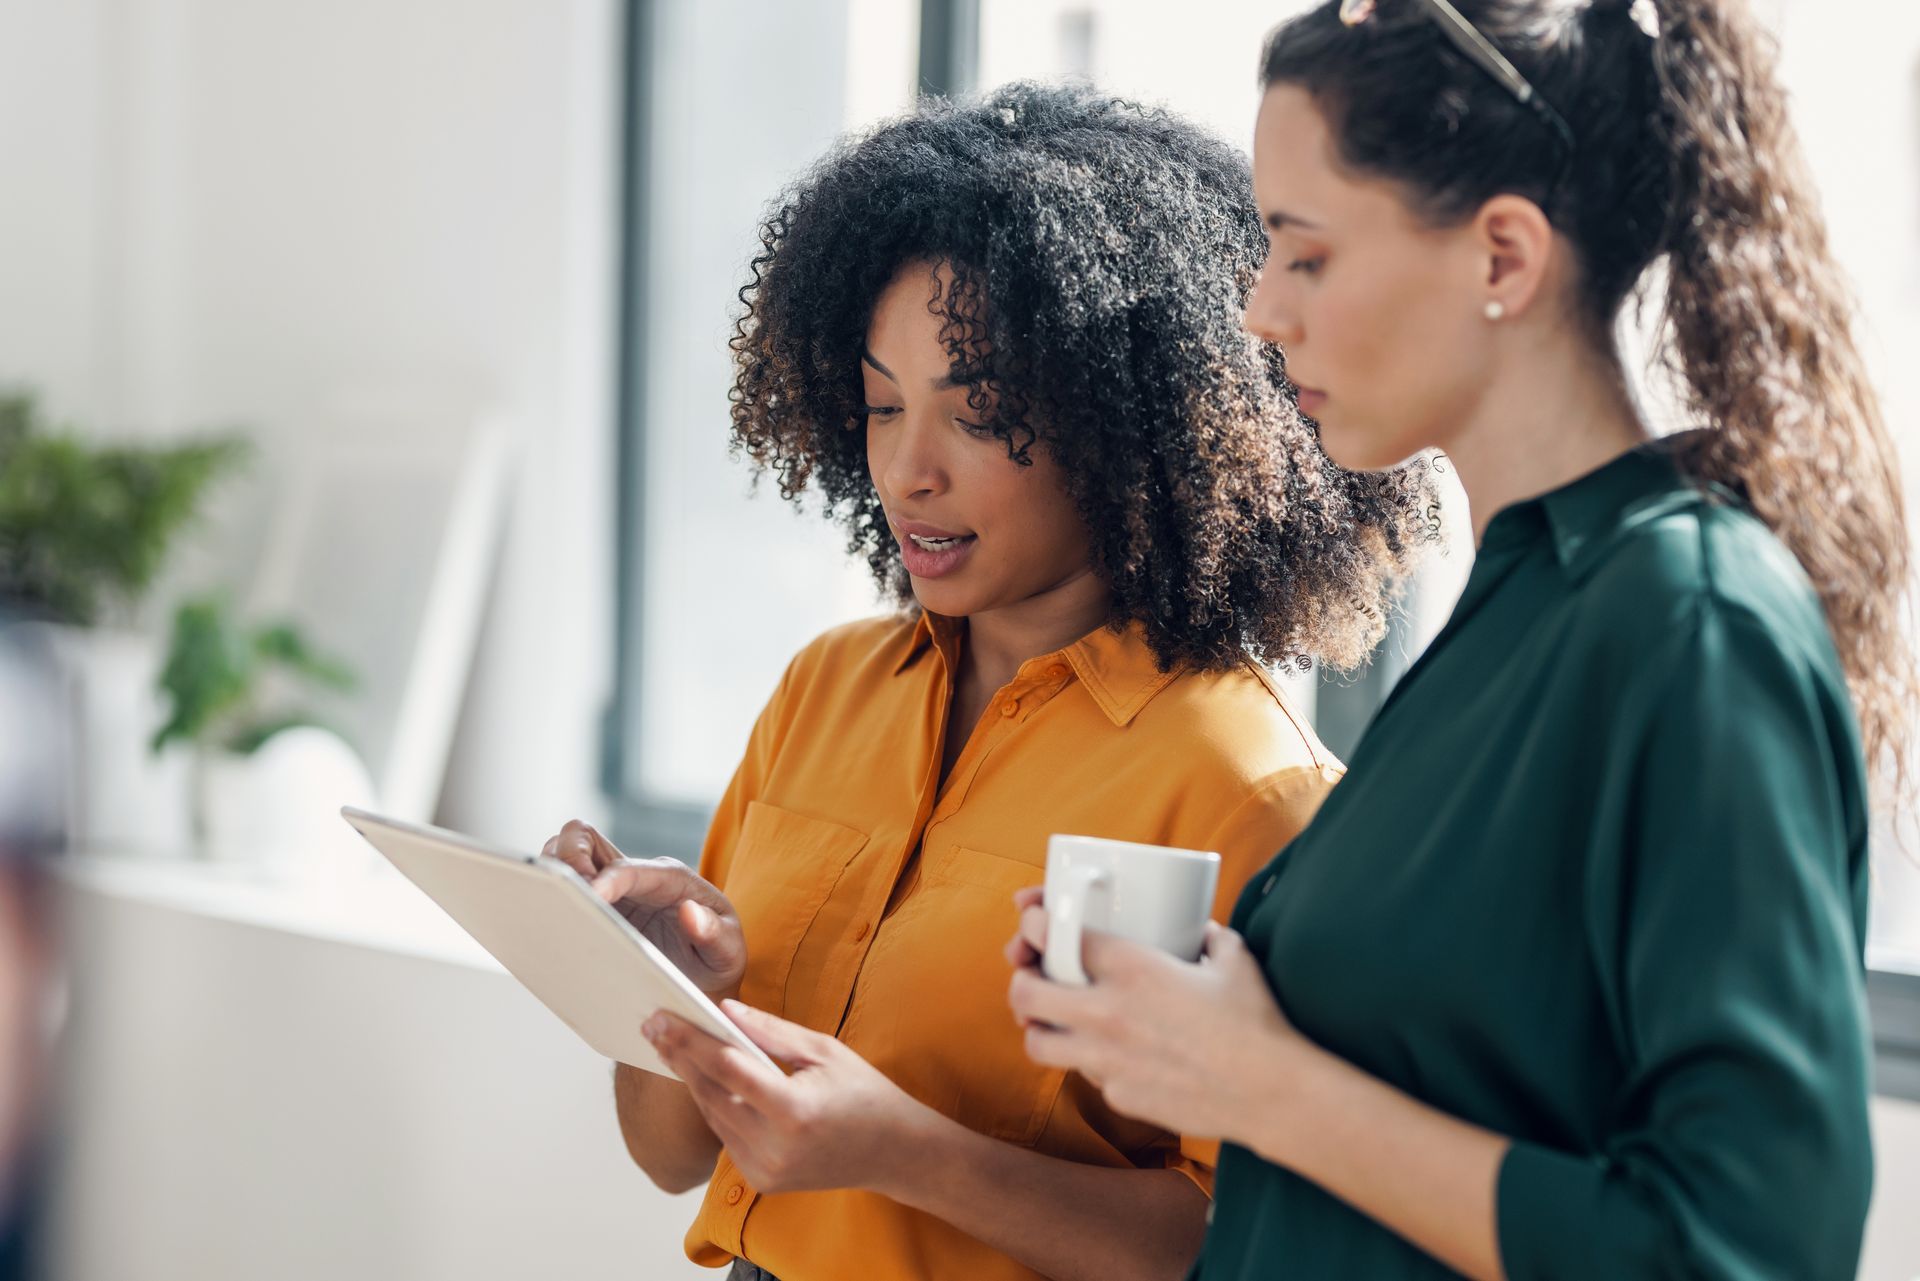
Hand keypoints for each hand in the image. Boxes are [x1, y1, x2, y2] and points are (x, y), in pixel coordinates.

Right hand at [539, 819, 745, 997]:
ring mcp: (612, 889)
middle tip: (564, 893)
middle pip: (584, 837)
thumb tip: (690, 913)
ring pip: (565, 852)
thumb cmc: (716, 962)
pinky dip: (548, 890)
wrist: (705, 981)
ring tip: (553, 902)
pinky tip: (547, 915)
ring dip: (553, 869)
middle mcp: (637, 875)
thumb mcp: (728, 953)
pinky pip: (562, 884)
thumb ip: (715, 933)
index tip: (591, 896)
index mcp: (671, 879)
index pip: (630, 868)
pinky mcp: (595, 906)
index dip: (608, 879)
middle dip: (567, 855)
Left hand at [642, 1001, 939, 1196]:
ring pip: (713, 1116)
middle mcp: (775, 1147)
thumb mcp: (824, 1051)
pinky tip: (699, 1077)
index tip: (664, 1018)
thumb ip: (771, 1031)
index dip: (691, 1041)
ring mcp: (767, 1170)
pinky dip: (713, 1104)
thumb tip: (724, 1009)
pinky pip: (726, 1136)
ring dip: (691, 1080)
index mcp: (795, 1111)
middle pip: (711, 1094)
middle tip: (654, 1025)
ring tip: (669, 1045)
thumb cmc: (865, 1094)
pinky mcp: (762, 1180)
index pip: (729, 1070)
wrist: (893, 1153)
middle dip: (680, 1057)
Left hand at [1006, 905, 1310, 1150]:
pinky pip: (1085, 1076)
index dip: (1034, 924)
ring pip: (1037, 1043)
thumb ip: (1207, 936)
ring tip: (1056, 1022)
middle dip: (1020, 980)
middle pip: (1024, 993)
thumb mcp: (1232, 959)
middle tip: (1033, 977)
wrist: (1272, 1093)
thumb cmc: (1256, 1022)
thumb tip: (1201, 928)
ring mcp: (1107, 1060)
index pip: (1053, 935)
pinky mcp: (1118, 1096)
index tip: (1036, 924)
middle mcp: (1108, 1013)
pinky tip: (1112, 1056)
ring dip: (1040, 1028)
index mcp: (1130, 968)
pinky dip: (1089, 1063)